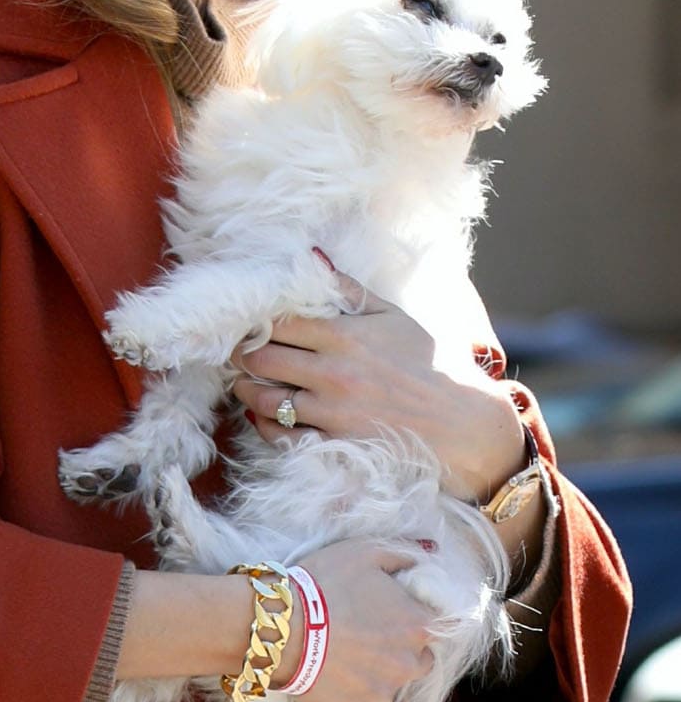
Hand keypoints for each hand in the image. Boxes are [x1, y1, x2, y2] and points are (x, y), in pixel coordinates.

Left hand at [231, 266, 525, 503]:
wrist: (462, 423)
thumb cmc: (428, 364)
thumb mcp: (393, 316)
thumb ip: (348, 288)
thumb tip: (311, 256)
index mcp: (344, 335)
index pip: (278, 321)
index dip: (255, 319)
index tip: (248, 321)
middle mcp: (333, 372)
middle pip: (261, 357)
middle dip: (243, 352)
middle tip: (238, 350)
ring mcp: (331, 411)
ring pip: (263, 398)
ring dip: (246, 388)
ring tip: (243, 381)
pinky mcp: (333, 444)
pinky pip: (280, 436)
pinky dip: (263, 425)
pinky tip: (263, 415)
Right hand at [272, 538, 434, 701]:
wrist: (281, 627)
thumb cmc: (326, 584)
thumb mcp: (364, 552)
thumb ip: (404, 553)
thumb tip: (430, 551)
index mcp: (418, 626)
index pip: (436, 625)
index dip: (413, 615)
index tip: (390, 610)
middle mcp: (409, 666)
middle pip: (418, 659)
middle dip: (400, 647)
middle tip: (367, 632)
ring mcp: (381, 695)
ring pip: (387, 683)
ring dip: (374, 671)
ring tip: (342, 652)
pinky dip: (348, 690)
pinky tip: (328, 670)